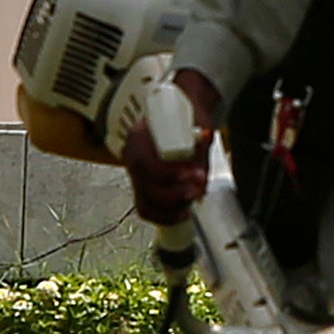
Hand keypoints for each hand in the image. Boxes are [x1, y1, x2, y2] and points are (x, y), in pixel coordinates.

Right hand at [115, 61, 221, 224]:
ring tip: (194, 198)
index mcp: (138, 136)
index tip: (191, 175)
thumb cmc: (186, 120)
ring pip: (145, 203)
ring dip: (172, 208)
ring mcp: (136, 176)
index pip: (144, 162)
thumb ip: (198, 146)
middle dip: (174, 194)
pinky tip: (183, 212)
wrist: (180, 117)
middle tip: (197, 190)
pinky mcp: (143, 189)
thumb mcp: (195, 125)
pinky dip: (166, 216)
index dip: (167, 174)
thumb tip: (201, 162)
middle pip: (144, 187)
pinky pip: (148, 210)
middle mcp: (132, 157)